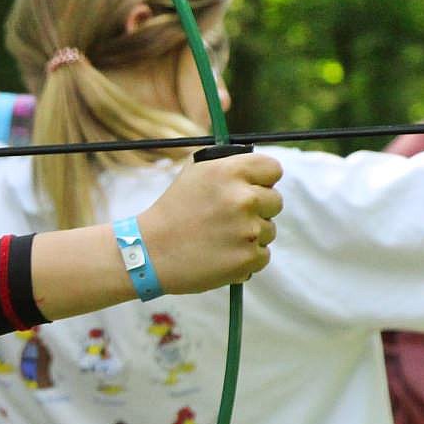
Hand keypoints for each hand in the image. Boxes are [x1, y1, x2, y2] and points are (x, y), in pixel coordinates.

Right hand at [138, 152, 283, 293]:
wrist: (149, 252)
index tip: (250, 189)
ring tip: (218, 238)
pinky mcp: (248, 258)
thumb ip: (229, 165)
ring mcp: (248, 230)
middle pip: (275, 201)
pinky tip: (220, 254)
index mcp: (230, 171)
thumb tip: (258, 166)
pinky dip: (245, 257)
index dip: (262, 180)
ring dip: (250, 235)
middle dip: (257, 210)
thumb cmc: (173, 210)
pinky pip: (262, 254)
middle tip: (227, 218)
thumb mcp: (194, 174)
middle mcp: (243, 198)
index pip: (273, 169)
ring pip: (269, 230)